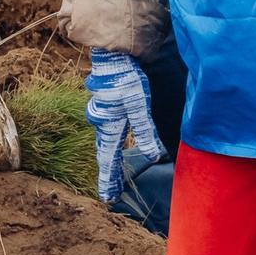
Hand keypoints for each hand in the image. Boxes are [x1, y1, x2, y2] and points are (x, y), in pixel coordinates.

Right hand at [85, 50, 164, 202]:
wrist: (113, 55)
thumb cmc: (126, 80)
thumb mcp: (139, 107)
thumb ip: (146, 133)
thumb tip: (154, 157)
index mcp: (109, 127)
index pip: (108, 160)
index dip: (109, 180)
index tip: (107, 199)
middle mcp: (102, 123)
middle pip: (105, 154)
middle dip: (109, 174)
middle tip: (111, 194)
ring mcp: (102, 113)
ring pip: (105, 141)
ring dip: (110, 158)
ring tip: (115, 172)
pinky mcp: (106, 104)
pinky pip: (106, 129)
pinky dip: (110, 141)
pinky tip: (114, 138)